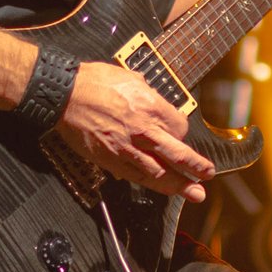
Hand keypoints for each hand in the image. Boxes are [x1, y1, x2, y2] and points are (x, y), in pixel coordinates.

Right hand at [56, 59, 209, 201]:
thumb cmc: (93, 81)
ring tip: (194, 193)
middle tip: (208, 175)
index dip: (182, 131)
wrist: (64, 95)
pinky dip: (151, 183)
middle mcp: (144, 130)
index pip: (180, 127)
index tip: (180, 134)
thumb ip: (147, 92)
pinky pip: (136, 176)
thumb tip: (153, 99)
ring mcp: (128, 149)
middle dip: (196, 167)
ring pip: (160, 172)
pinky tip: (162, 189)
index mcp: (151, 107)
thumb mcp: (129, 78)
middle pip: (178, 154)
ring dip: (179, 185)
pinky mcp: (111, 160)